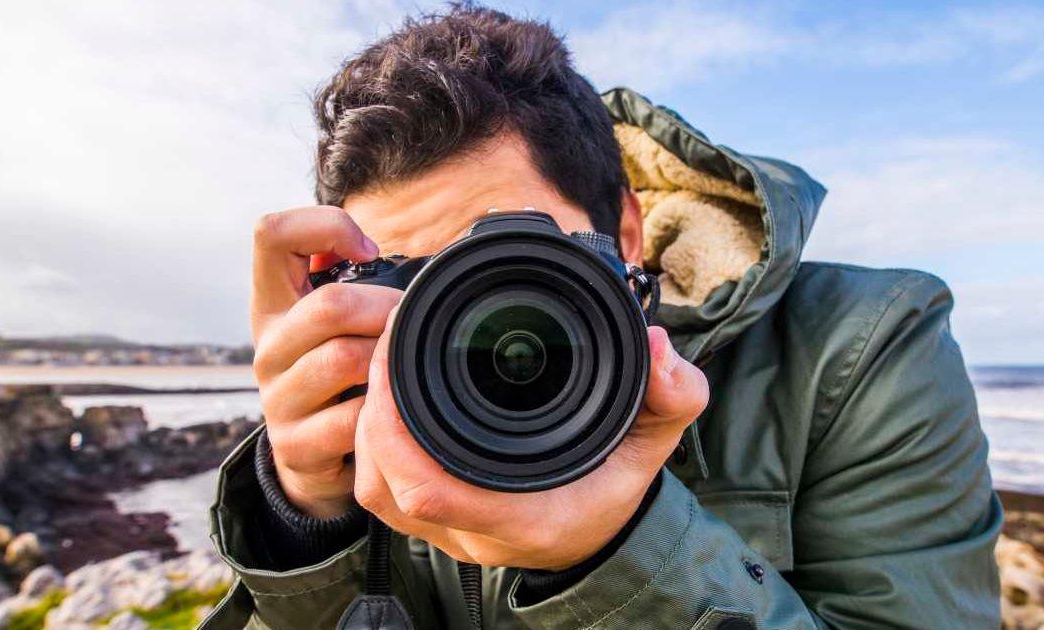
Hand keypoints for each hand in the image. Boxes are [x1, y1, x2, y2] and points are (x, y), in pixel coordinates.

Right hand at [250, 206, 401, 517]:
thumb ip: (357, 283)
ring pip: (343, 360)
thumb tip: (410, 258)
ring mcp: (277, 398)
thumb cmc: (339, 375)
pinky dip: (383, 414)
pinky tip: (394, 412)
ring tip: (404, 366)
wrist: (313, 458)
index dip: (325, 227)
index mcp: (274, 304)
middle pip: (329, 305)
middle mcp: (267, 346)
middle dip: (387, 310)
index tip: (368, 251)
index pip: (272, 234)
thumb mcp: (336, 325)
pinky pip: (352, 419)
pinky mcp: (295, 445)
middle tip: (410, 322)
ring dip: (389, 362)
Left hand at [353, 312, 708, 570]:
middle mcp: (479, 534)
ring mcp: (452, 533)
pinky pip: (383, 490)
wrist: (601, 531)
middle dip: (374, 410)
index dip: (397, 424)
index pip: (431, 489)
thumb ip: (675, 394)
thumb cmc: (617, 486)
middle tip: (387, 341)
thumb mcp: (657, 438)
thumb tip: (657, 347)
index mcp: (527, 515)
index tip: (400, 353)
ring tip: (384, 364)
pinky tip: (387, 400)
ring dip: (369, 427)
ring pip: (377, 490)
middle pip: (388, 485)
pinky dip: (375, 444)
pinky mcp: (437, 523)